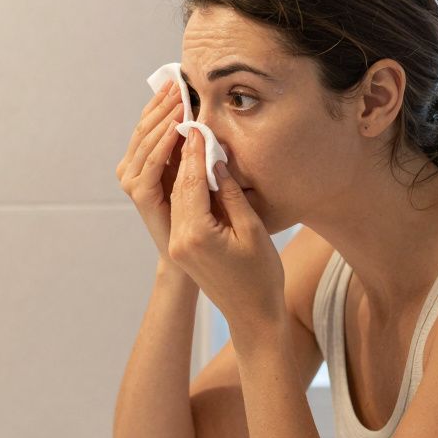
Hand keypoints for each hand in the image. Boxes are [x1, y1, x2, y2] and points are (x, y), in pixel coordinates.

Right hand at [116, 81, 184, 260]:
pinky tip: (178, 126)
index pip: (148, 123)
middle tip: (179, 83)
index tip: (178, 80)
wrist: (187, 254)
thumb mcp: (188, 171)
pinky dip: (164, 142)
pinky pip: (152, 161)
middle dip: (162, 104)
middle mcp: (129, 168)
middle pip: (145, 127)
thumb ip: (184, 147)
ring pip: (147, 140)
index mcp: (139, 160)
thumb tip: (194, 112)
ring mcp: (131, 180)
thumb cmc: (192, 214)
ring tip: (180, 99)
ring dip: (164, 118)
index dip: (161, 101)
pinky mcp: (139, 193)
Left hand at [167, 125, 285, 332]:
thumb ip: (231, 195)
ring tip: (187, 136)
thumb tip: (216, 162)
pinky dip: (185, 186)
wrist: (253, 315)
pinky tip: (191, 167)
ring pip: (176, 196)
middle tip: (188, 122)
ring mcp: (178, 245)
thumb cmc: (261, 276)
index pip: (190, 183)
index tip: (197, 124)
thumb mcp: (253, 231)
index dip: (194, 152)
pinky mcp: (182, 247)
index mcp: (195, 235)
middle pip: (177, 186)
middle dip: (182, 154)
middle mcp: (179, 239)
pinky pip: (180, 209)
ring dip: (181, 167)